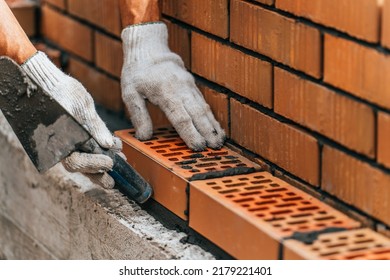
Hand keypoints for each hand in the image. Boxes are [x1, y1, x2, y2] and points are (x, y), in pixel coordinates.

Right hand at [22, 51, 118, 187]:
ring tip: (119, 162)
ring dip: (101, 166)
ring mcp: (67, 143)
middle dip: (98, 173)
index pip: (76, 161)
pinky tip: (114, 149)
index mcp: (58, 140)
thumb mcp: (81, 106)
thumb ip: (94, 126)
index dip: (94, 164)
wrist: (50, 83)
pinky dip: (99, 152)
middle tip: (113, 180)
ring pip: (84, 162)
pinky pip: (85, 151)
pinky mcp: (74, 139)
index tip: (110, 161)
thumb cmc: (62, 91)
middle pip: (80, 167)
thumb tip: (107, 144)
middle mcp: (61, 146)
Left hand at [121, 23, 224, 150]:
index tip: (198, 146)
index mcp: (165, 92)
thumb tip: (144, 137)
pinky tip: (216, 128)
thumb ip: (138, 115)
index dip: (190, 134)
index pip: (181, 117)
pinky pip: (203, 103)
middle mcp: (181, 89)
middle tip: (215, 148)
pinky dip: (211, 117)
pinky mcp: (192, 86)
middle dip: (207, 132)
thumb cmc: (137, 72)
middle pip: (197, 114)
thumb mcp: (130, 92)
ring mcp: (189, 87)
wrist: (149, 48)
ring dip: (212, 126)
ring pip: (203, 109)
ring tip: (220, 141)